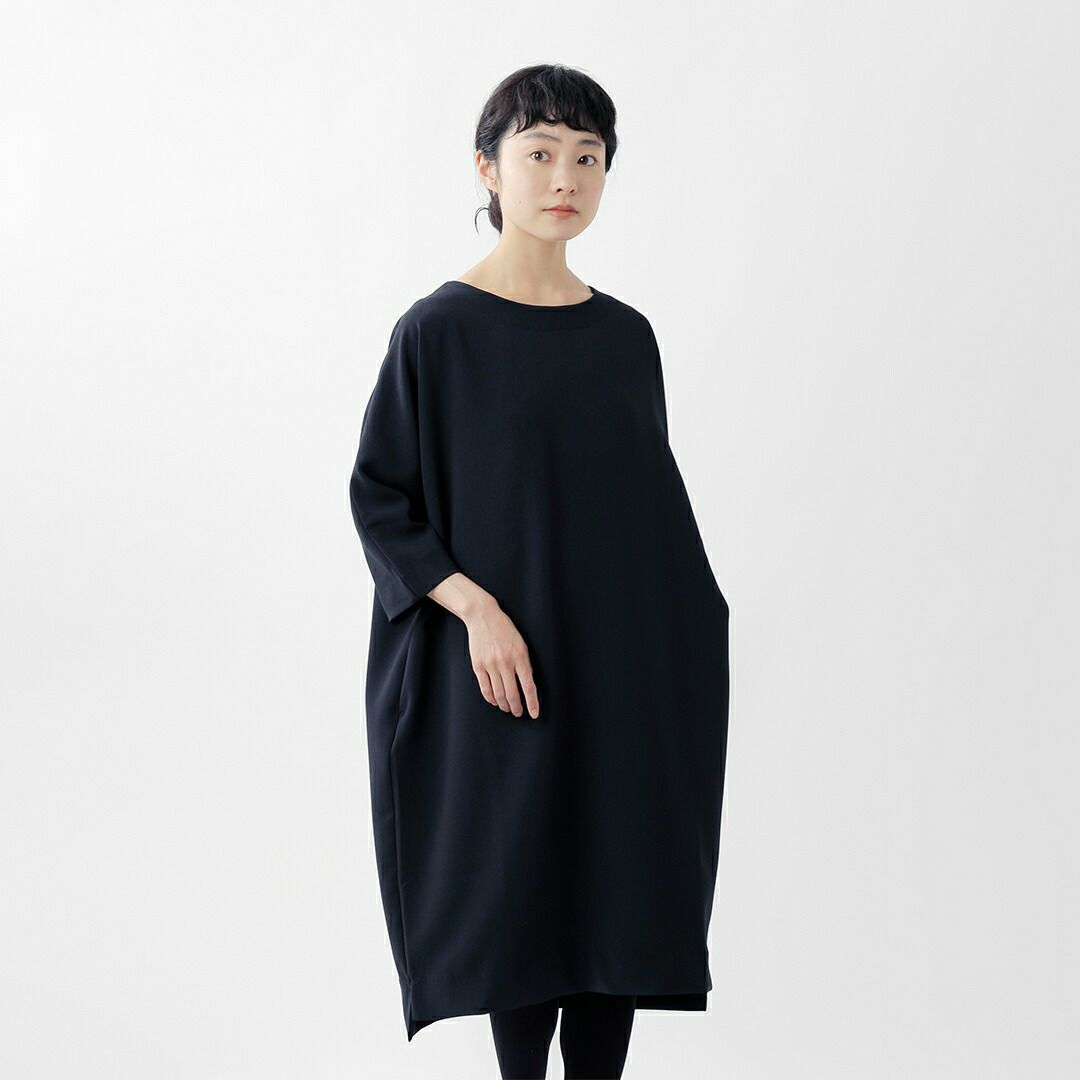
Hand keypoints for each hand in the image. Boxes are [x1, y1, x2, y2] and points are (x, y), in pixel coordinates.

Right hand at [464, 601, 539, 718]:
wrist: (483, 616)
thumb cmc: (505, 629)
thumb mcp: (521, 643)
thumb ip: (524, 663)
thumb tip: (527, 684)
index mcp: (520, 657)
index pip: (529, 686)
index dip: (532, 703)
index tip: (534, 714)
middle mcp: (505, 662)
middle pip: (512, 694)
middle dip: (517, 707)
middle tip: (519, 713)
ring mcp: (490, 665)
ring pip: (498, 694)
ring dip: (504, 705)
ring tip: (508, 708)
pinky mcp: (478, 665)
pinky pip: (485, 688)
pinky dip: (491, 698)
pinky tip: (495, 701)